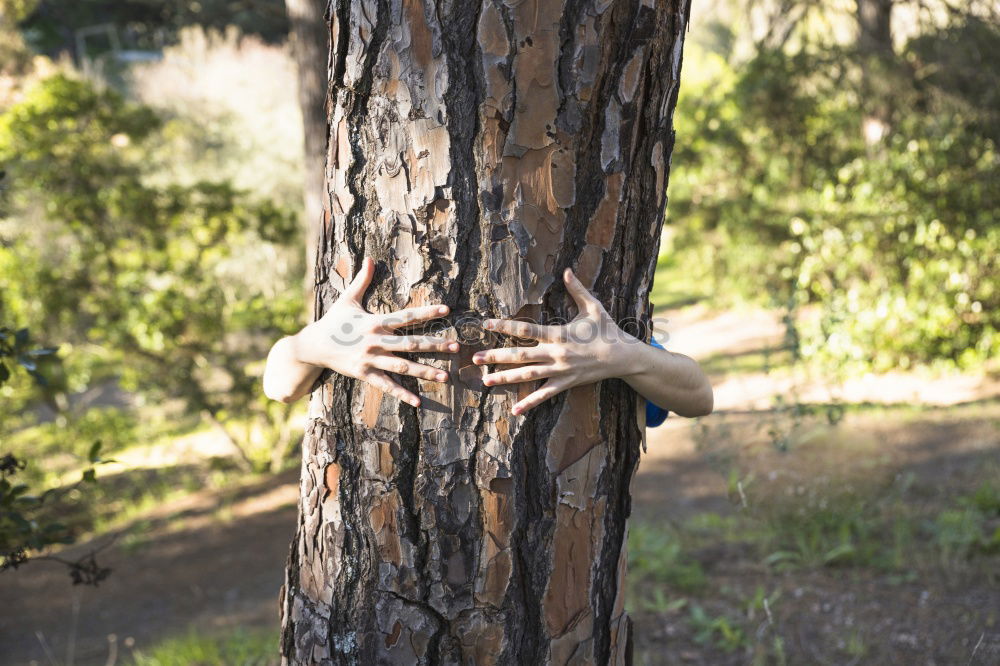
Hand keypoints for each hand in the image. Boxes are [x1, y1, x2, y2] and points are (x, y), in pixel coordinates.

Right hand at [293, 257, 458, 405]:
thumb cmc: (333, 321)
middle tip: (455, 346)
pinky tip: (418, 401)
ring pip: (402, 366)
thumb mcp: (347, 299)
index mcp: (375, 322)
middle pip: (410, 343)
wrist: (313, 345)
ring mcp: (370, 359)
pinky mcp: (364, 374)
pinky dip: (402, 394)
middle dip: (434, 345)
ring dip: (424, 371)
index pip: (406, 316)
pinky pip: (386, 385)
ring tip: (445, 376)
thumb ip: (362, 280)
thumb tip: (370, 258)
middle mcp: (375, 341)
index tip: (447, 310)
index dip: (426, 312)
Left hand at [472, 268, 643, 414]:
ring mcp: (560, 371)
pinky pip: (545, 395)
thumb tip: (567, 270)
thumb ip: (577, 289)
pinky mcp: (566, 383)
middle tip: (475, 358)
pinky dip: (529, 403)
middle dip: (497, 356)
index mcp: (559, 334)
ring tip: (485, 381)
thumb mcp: (594, 307)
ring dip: (506, 378)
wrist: (623, 357)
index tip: (486, 324)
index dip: (505, 326)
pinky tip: (515, 410)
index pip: (526, 330)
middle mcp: (556, 354)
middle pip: (521, 355)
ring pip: (528, 376)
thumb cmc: (607, 330)